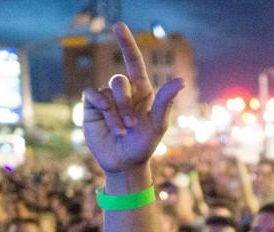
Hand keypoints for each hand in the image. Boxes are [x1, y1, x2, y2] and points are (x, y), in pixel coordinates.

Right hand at [82, 23, 183, 174]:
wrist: (124, 163)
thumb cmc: (144, 145)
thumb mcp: (158, 124)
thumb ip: (166, 101)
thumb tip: (181, 80)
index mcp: (142, 92)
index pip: (133, 62)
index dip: (126, 43)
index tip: (118, 26)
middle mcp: (124, 92)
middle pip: (120, 81)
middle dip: (126, 103)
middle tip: (131, 126)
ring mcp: (106, 98)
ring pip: (107, 91)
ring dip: (115, 113)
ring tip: (121, 131)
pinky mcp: (91, 106)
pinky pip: (92, 94)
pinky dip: (100, 106)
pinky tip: (107, 121)